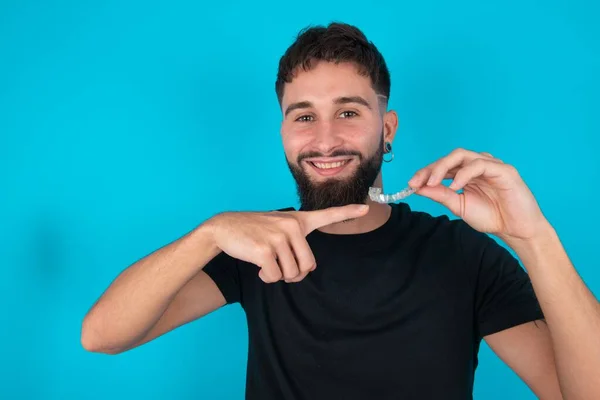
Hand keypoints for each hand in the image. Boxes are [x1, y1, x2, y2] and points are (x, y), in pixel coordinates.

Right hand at [207, 204, 368, 282]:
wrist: (224, 228)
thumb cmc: (254, 231)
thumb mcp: (277, 228)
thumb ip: (294, 242)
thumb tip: (303, 270)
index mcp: (297, 221)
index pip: (327, 215)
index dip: (347, 212)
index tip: (366, 207)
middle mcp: (291, 226)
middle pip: (308, 266)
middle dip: (294, 274)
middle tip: (280, 267)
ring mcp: (278, 237)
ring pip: (291, 274)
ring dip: (279, 276)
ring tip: (266, 263)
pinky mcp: (265, 250)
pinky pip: (275, 277)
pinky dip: (267, 278)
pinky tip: (258, 267)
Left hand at [408, 148, 547, 240]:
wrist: (516, 230)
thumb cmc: (491, 217)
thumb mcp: (459, 206)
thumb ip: (440, 195)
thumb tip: (418, 187)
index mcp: (466, 173)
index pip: (443, 166)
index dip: (425, 172)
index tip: (411, 184)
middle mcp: (477, 165)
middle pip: (450, 157)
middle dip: (431, 168)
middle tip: (417, 182)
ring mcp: (491, 165)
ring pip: (462, 155)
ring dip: (443, 168)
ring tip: (433, 183)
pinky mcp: (503, 170)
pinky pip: (480, 165)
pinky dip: (464, 174)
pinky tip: (455, 186)